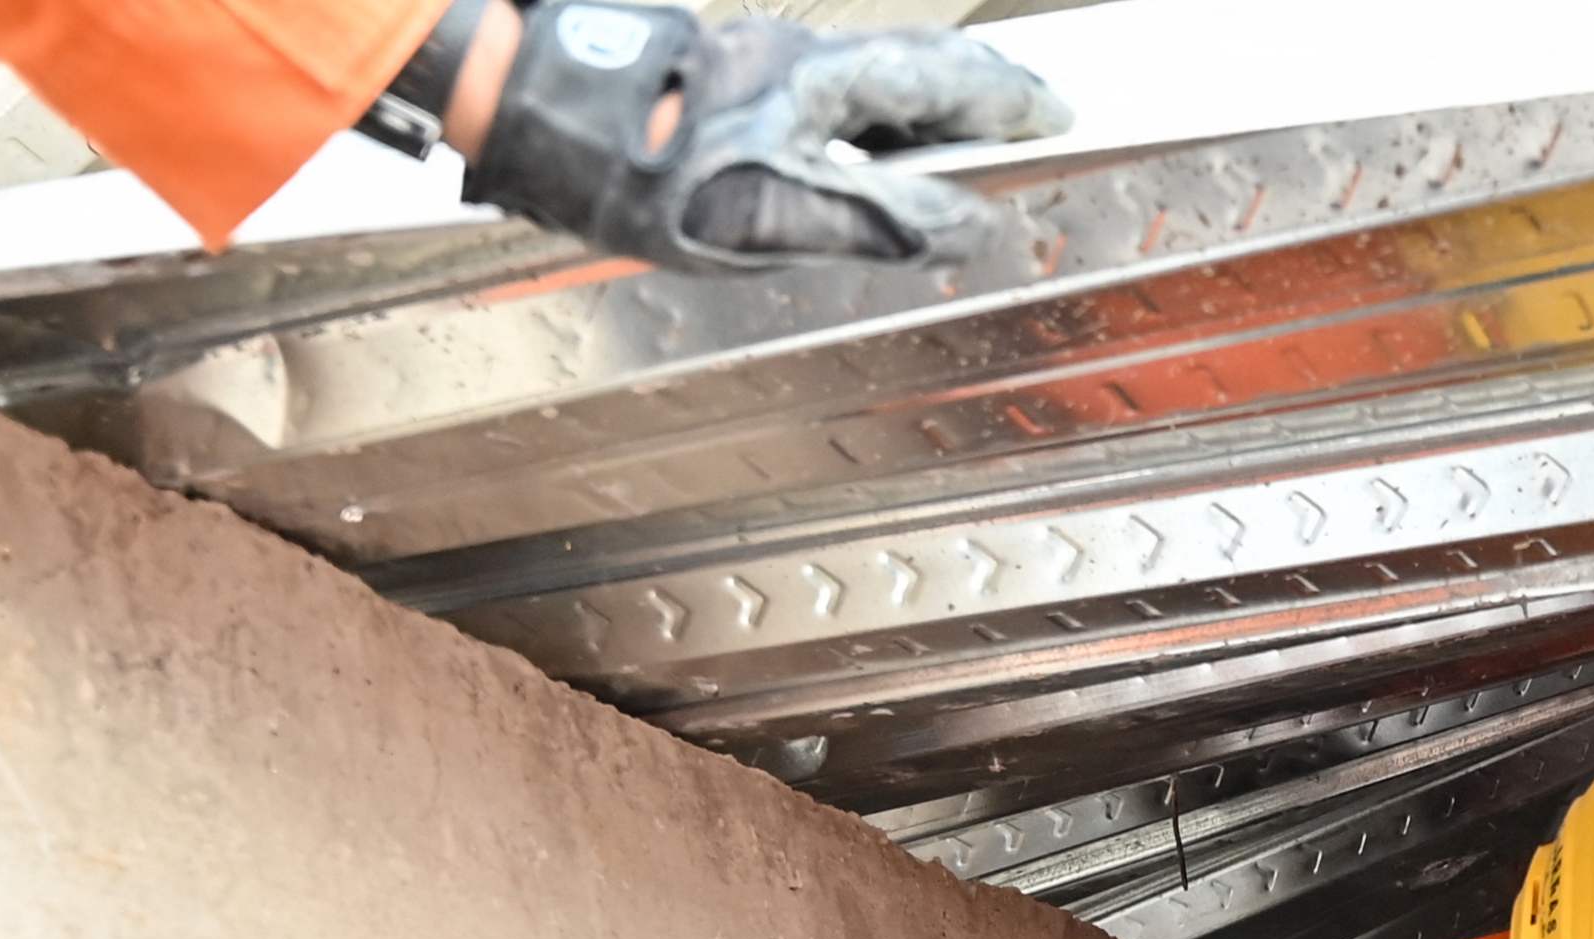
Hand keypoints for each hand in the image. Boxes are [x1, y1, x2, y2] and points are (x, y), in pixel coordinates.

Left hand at [459, 7, 1069, 270]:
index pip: (943, 85)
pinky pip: (820, 93)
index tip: (1057, 114)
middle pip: (907, 72)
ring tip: (954, 142)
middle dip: (972, 98)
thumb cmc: (643, 169)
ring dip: (918, 109)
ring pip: (862, 81)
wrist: (536, 111)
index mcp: (820, 84)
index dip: (1006, 104)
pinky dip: (864, 119)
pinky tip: (858, 148)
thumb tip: (961, 223)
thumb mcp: (772, 215)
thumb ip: (875, 218)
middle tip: (1022, 117)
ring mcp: (754, 63)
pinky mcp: (717, 78)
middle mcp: (793, 59)